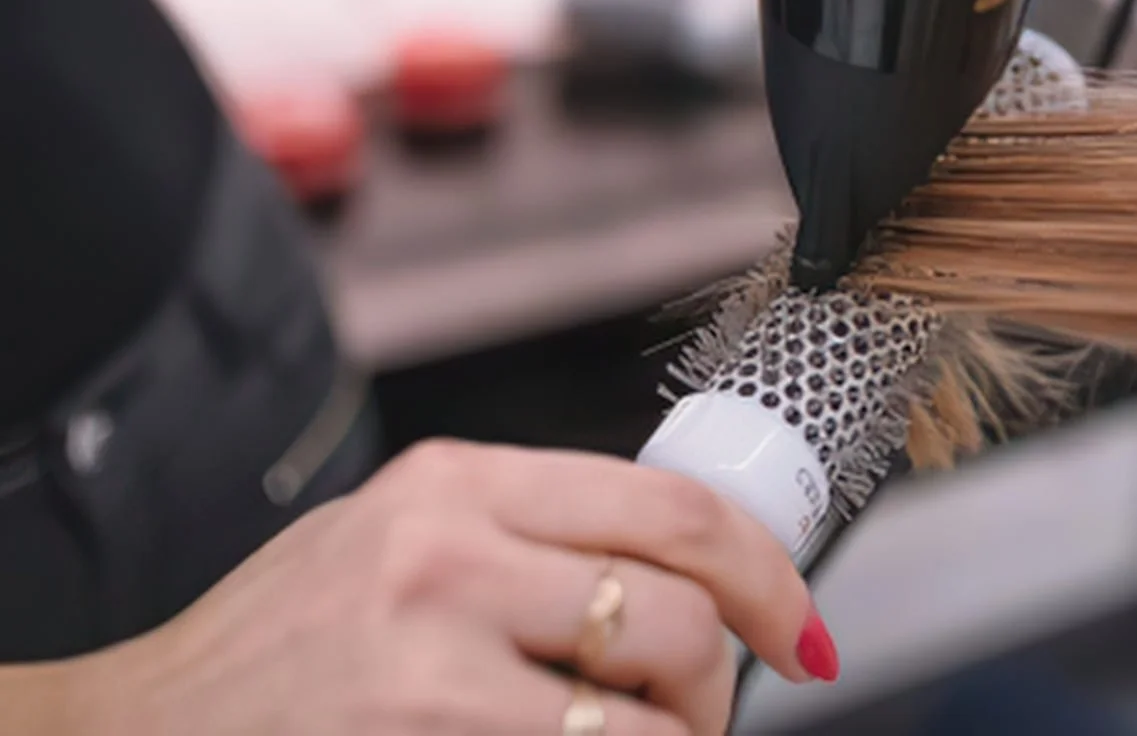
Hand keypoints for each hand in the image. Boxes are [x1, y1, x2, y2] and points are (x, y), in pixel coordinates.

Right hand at [60, 440, 832, 734]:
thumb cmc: (275, 651)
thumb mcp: (396, 543)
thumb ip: (522, 537)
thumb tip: (681, 569)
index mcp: (456, 483)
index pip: (672, 509)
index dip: (770, 576)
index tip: (802, 628)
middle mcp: (448, 557)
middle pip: (681, 614)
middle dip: (723, 688)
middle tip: (703, 719)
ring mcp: (428, 665)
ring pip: (645, 720)